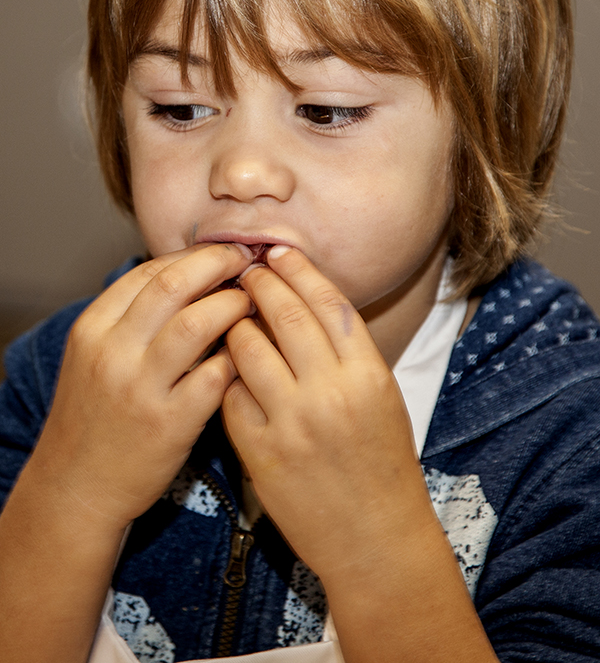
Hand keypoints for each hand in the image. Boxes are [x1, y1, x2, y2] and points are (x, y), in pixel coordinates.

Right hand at [31, 243, 254, 527]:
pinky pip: (217, 374)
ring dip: (234, 305)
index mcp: (93, 328)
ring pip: (198, 323)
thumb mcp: (95, 355)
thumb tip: (191, 274)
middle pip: (174, 285)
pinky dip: (239, 355)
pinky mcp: (170, 423)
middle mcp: (113, 352)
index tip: (222, 253)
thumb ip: (132, 317)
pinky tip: (252, 350)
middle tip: (247, 261)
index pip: (149, 272)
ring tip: (252, 302)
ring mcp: (141, 388)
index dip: (193, 255)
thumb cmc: (96, 414)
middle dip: (218, 264)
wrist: (77, 485)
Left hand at [222, 246, 426, 581]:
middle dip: (259, 284)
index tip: (278, 253)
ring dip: (234, 324)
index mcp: (368, 373)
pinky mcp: (262, 453)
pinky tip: (228, 370)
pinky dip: (228, 376)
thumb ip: (346, 352)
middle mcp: (331, 392)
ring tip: (231, 317)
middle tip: (244, 270)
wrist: (375, 536)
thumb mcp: (381, 397)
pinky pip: (231, 395)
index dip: (298, 270)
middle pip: (284, 316)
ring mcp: (293, 423)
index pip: (327, 302)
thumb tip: (302, 303)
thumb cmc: (382, 462)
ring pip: (247, 348)